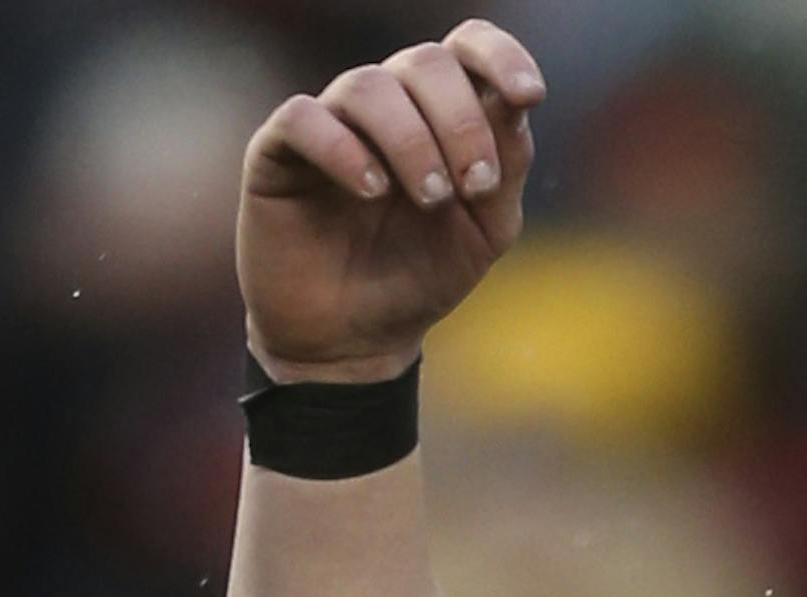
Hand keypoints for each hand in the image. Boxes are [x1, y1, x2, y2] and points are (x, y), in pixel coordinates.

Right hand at [238, 19, 544, 384]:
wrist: (357, 339)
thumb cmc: (422, 273)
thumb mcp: (486, 228)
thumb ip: (507, 166)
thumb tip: (513, 103)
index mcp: (442, 113)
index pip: (467, 47)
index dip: (500, 56)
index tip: (529, 95)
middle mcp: (388, 107)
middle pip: (425, 62)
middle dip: (461, 122)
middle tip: (472, 188)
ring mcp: (331, 124)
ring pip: (367, 86)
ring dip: (412, 141)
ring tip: (430, 199)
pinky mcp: (277, 154)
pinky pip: (303, 118)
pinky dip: (344, 149)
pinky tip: (372, 190)